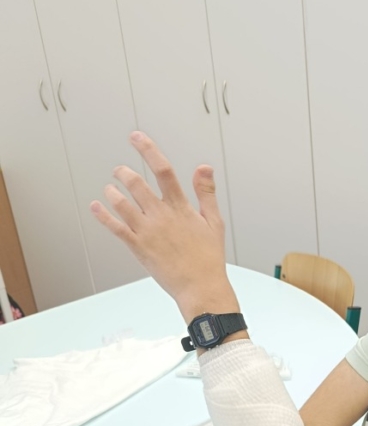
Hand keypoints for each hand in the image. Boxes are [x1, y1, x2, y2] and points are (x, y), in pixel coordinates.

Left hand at [90, 132, 238, 319]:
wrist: (201, 287)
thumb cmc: (209, 258)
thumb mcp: (214, 222)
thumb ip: (206, 192)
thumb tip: (204, 167)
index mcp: (181, 207)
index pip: (163, 170)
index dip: (148, 150)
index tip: (137, 138)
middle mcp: (161, 216)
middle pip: (136, 183)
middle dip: (123, 172)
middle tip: (120, 170)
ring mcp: (147, 232)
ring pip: (121, 203)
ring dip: (112, 192)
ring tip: (110, 188)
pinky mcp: (138, 248)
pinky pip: (115, 228)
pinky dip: (102, 215)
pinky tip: (96, 206)